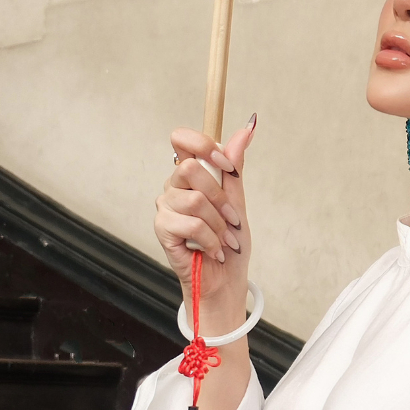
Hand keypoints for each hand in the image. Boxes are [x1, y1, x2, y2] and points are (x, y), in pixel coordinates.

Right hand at [155, 115, 256, 329]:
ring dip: (219, 224)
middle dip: (220, 197)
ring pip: (194, 200)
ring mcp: (164, 208)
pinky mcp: (162, 230)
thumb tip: (247, 128)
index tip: (226, 165)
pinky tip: (215, 251)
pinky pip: (191, 224)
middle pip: (189, 168)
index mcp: (189, 176)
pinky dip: (211, 240)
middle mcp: (173, 188)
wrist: (225, 281)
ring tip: (225, 240)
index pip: (181, 139)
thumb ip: (235, 168)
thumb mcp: (237, 202)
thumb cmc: (230, 244)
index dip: (203, 145)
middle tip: (232, 220)